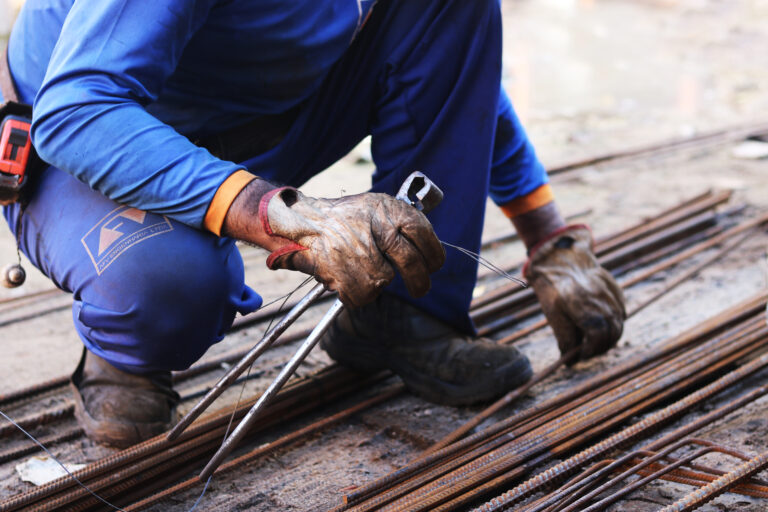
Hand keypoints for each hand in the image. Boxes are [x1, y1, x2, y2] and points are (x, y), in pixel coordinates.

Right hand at [260, 187, 444, 307]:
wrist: (304, 222)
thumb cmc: (344, 217)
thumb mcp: (375, 206)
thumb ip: (401, 224)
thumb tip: (427, 250)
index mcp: (390, 210)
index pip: (424, 235)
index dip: (434, 255)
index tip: (433, 265)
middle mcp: (380, 230)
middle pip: (413, 264)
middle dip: (419, 282)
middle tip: (419, 289)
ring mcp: (363, 254)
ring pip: (385, 282)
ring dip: (375, 282)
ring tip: (358, 267)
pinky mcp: (346, 275)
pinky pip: (362, 296)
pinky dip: (355, 293)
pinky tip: (345, 276)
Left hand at [523, 225, 625, 361]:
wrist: (562, 260)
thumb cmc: (554, 289)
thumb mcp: (553, 314)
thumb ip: (564, 338)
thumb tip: (570, 361)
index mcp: (583, 305)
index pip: (597, 337)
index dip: (591, 350)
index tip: (582, 355)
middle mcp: (601, 299)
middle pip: (611, 333)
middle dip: (600, 347)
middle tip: (588, 351)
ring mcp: (611, 294)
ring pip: (619, 324)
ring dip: (608, 337)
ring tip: (593, 341)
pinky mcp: (616, 291)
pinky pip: (621, 313)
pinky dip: (613, 323)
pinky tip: (600, 325)